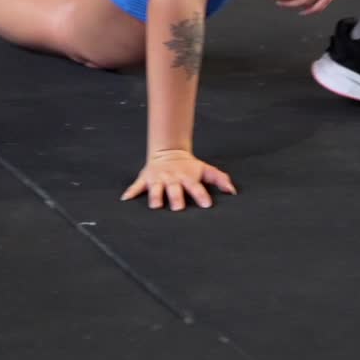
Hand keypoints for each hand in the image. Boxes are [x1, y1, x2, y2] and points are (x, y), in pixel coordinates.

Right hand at [121, 150, 236, 210]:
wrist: (168, 152)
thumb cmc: (188, 166)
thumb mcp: (204, 169)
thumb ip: (219, 178)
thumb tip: (233, 191)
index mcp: (187, 178)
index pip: (196, 187)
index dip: (201, 195)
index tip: (207, 205)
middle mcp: (172, 179)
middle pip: (175, 190)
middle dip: (176, 198)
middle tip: (178, 207)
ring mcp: (158, 179)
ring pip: (156, 189)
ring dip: (156, 197)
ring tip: (155, 206)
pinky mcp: (145, 179)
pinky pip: (136, 186)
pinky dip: (131, 192)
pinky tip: (125, 200)